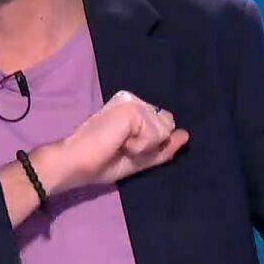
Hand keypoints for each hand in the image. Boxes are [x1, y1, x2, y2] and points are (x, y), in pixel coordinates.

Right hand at [54, 90, 187, 189]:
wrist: (78, 163)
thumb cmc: (102, 162)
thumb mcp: (139, 157)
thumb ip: (163, 146)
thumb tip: (186, 134)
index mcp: (132, 107)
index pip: (163, 125)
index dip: (153, 143)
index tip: (125, 147)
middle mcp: (133, 99)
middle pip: (167, 126)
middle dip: (151, 144)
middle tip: (123, 146)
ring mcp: (133, 101)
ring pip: (164, 131)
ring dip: (144, 147)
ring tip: (120, 144)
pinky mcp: (133, 108)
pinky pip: (155, 136)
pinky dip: (141, 147)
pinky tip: (120, 142)